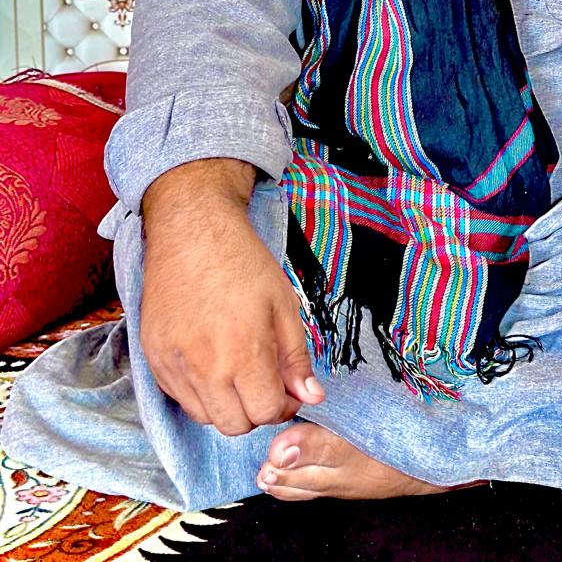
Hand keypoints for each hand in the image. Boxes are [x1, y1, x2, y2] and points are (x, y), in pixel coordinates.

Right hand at [140, 166, 323, 435]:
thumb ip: (296, 357)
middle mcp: (204, 367)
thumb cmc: (243, 263)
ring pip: (205, 417)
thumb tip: (312, 397)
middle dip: (255, 409)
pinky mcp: (153, 360)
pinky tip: (211, 361)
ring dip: (226, 404)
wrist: (192, 233)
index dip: (282, 404)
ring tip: (236, 368)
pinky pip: (180, 398)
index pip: (266, 413)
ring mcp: (173, 366)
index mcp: (243, 352)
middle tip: (262, 378)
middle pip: (234, 425)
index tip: (285, 386)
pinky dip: (199, 392)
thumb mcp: (284, 303)